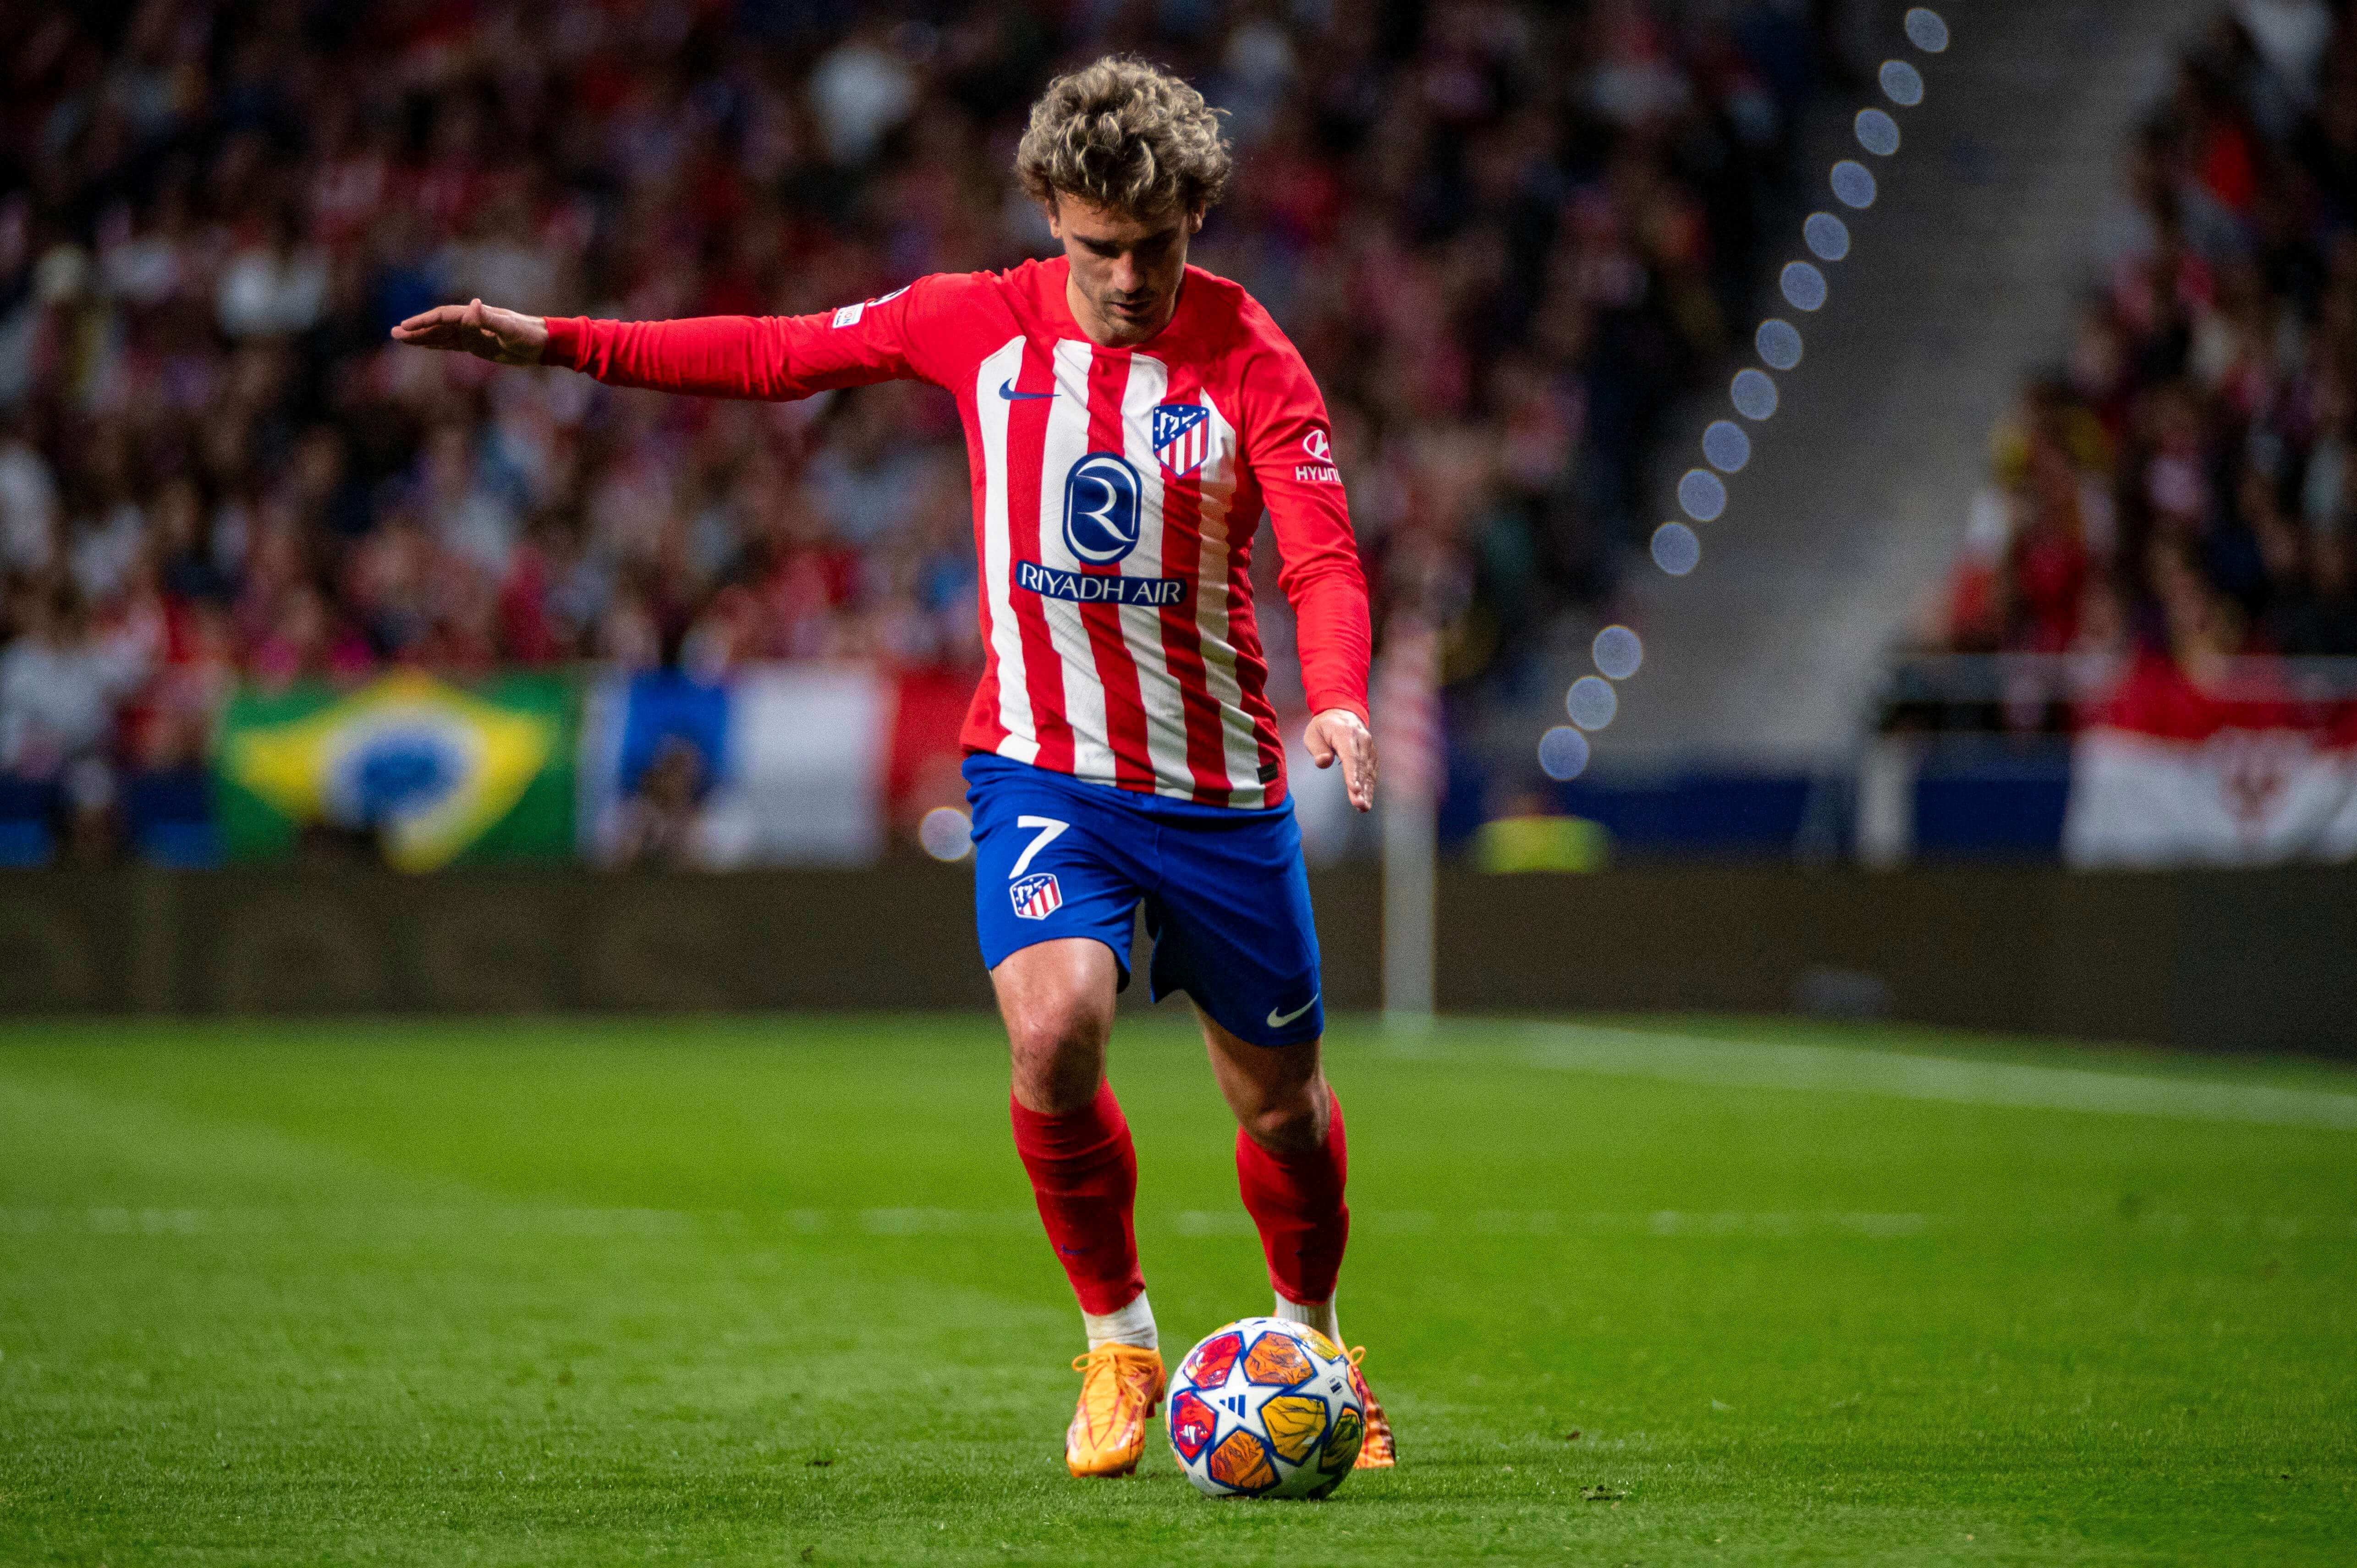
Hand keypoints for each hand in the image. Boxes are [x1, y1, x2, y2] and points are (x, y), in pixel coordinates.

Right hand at [390, 298, 547, 365]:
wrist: (544, 342)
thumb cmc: (529, 334)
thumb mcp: (510, 328)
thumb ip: (489, 319)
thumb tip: (472, 304)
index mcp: (475, 316)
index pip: (443, 318)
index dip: (424, 322)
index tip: (406, 327)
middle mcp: (471, 322)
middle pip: (437, 325)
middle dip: (416, 329)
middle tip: (393, 334)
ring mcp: (474, 334)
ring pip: (442, 335)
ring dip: (422, 337)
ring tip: (402, 339)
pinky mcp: (479, 345)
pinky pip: (453, 344)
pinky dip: (437, 343)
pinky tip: (426, 344)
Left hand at [1304, 707, 1375, 811]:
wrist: (1342, 713)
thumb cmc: (1323, 727)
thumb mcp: (1313, 734)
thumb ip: (1318, 749)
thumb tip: (1323, 762)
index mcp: (1346, 733)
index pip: (1350, 756)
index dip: (1352, 774)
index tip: (1354, 789)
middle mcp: (1362, 740)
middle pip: (1361, 766)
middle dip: (1361, 787)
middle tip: (1359, 805)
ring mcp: (1369, 747)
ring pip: (1369, 771)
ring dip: (1367, 791)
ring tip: (1363, 807)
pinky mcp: (1372, 755)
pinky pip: (1372, 772)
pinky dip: (1370, 787)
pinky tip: (1366, 801)